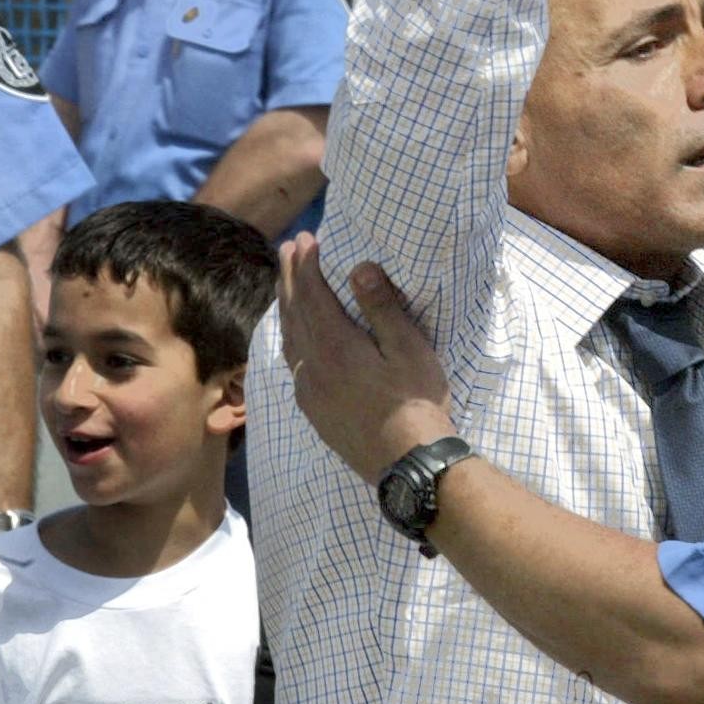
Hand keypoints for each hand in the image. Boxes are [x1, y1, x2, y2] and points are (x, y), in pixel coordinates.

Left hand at [277, 235, 455, 485]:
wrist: (407, 464)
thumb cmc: (417, 402)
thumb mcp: (409, 349)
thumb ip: (381, 307)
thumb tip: (359, 267)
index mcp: (335, 345)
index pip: (312, 294)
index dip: (307, 264)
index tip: (305, 239)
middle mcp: (312, 365)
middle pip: (294, 312)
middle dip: (291, 278)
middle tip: (288, 250)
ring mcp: (308, 391)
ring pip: (289, 338)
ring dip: (287, 306)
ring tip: (288, 285)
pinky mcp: (313, 410)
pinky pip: (292, 363)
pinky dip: (290, 338)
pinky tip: (295, 338)